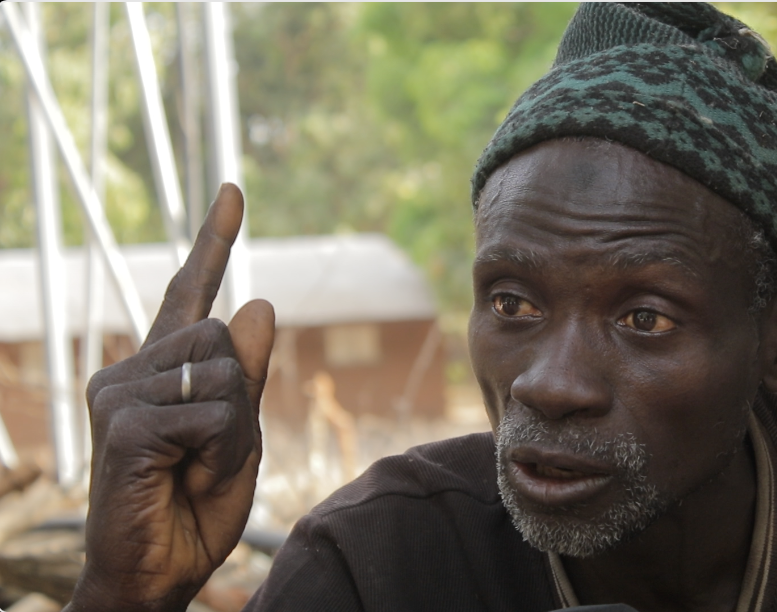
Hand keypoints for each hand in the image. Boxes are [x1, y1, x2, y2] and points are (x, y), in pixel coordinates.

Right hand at [66, 184, 274, 611]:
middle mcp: (133, 368)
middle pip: (227, 338)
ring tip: (195, 467)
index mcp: (163, 367)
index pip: (190, 293)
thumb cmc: (196, 501)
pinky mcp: (125, 422)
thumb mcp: (239, 432)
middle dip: (243, 399)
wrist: (160, 570)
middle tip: (212, 451)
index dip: (214, 242)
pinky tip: (184, 477)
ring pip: (226, 374)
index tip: (232, 191)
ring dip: (234, 431)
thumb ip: (247, 372)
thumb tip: (257, 301)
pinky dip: (221, 452)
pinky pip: (212, 414)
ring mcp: (121, 392)